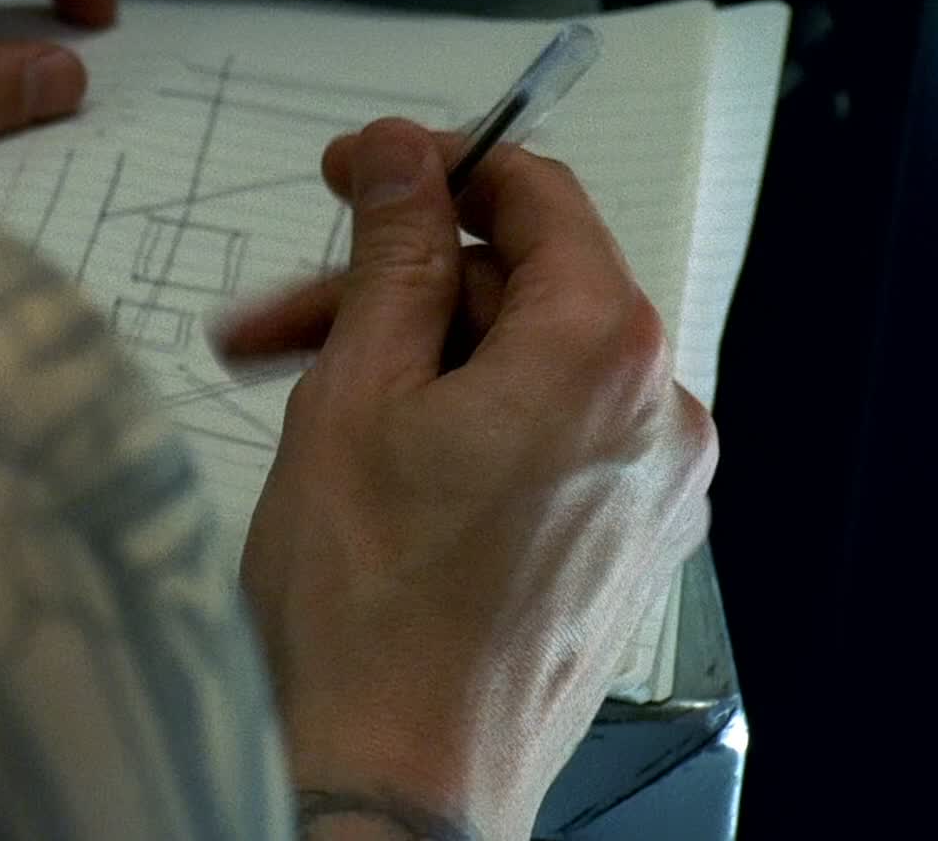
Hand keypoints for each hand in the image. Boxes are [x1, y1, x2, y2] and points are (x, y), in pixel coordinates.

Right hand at [233, 119, 715, 839]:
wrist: (395, 787)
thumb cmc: (370, 615)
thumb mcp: (356, 392)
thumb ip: (394, 253)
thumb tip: (402, 158)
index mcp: (603, 353)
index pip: (536, 195)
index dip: (432, 170)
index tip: (358, 175)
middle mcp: (655, 416)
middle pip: (519, 292)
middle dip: (391, 292)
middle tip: (282, 320)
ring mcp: (647, 491)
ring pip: (522, 371)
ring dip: (410, 364)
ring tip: (298, 398)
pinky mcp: (622, 547)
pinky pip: (545, 440)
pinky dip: (461, 425)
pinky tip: (373, 455)